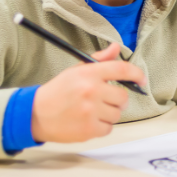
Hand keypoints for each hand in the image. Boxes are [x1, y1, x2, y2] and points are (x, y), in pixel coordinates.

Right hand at [30, 43, 146, 142]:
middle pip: (123, 96)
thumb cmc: (57, 92)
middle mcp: (91, 91)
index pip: (122, 70)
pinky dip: (101, 127)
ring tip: (91, 111)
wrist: (35, 114)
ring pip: (117, 114)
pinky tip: (88, 121)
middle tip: (104, 100)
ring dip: (108, 114)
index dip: (137, 74)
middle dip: (117, 99)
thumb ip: (99, 60)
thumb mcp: (76, 70)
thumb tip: (116, 48)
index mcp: (89, 73)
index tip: (141, 80)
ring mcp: (90, 111)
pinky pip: (108, 128)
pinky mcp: (89, 129)